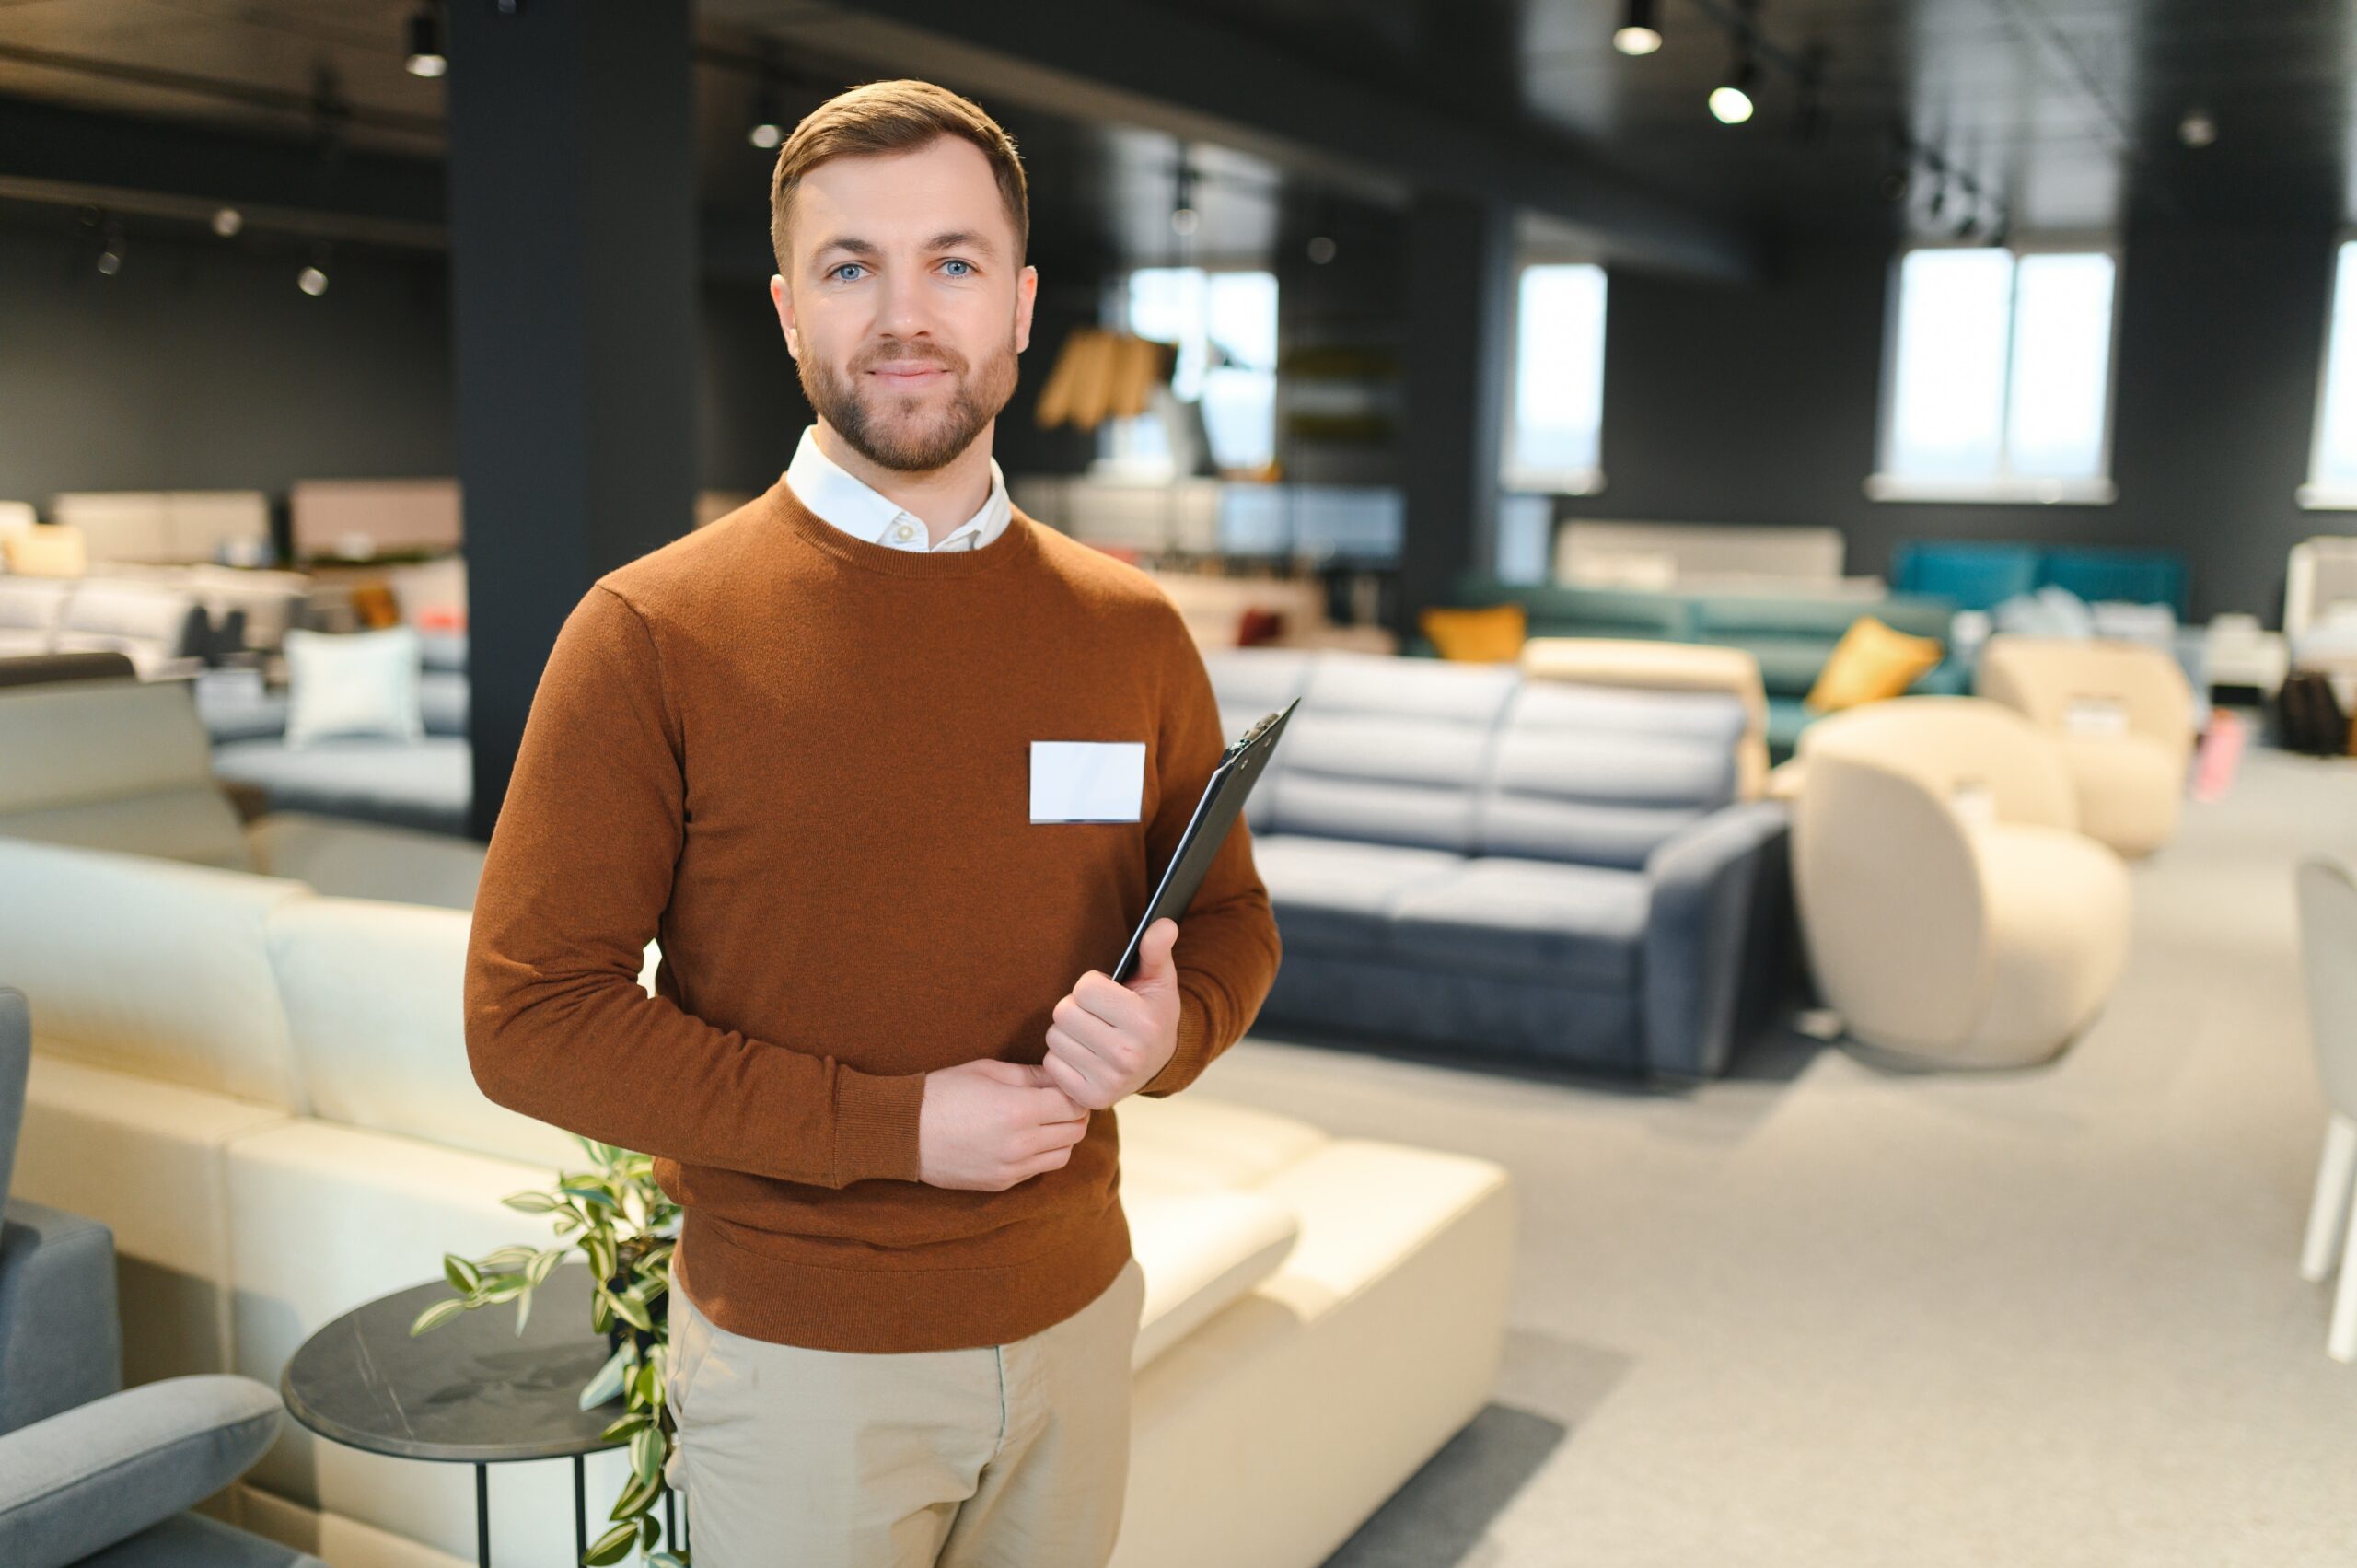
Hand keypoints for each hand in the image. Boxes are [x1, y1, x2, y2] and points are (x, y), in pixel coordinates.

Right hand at [916, 1059, 1090, 1191]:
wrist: (903, 1133)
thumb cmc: (943, 1092)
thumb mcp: (988, 1070)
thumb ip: (1031, 1075)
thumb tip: (1062, 1077)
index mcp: (1019, 1110)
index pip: (1075, 1104)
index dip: (1076, 1092)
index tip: (1068, 1084)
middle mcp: (1021, 1144)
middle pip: (1075, 1131)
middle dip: (1074, 1114)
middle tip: (1061, 1100)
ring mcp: (1011, 1169)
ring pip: (1063, 1155)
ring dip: (1062, 1137)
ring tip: (1045, 1120)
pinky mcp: (1001, 1183)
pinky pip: (1038, 1170)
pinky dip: (1041, 1154)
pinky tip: (1024, 1138)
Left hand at [1040, 917, 1180, 1110]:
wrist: (1159, 1062)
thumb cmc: (1152, 1011)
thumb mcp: (1159, 978)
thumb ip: (1156, 949)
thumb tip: (1163, 922)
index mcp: (1144, 1022)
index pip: (1085, 987)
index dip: (1093, 986)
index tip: (1110, 996)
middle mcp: (1128, 1055)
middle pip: (1064, 1012)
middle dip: (1076, 1008)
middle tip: (1097, 1016)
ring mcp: (1109, 1080)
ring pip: (1055, 1038)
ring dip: (1068, 1033)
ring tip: (1092, 1036)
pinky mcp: (1091, 1098)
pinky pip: (1051, 1064)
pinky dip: (1063, 1058)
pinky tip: (1086, 1057)